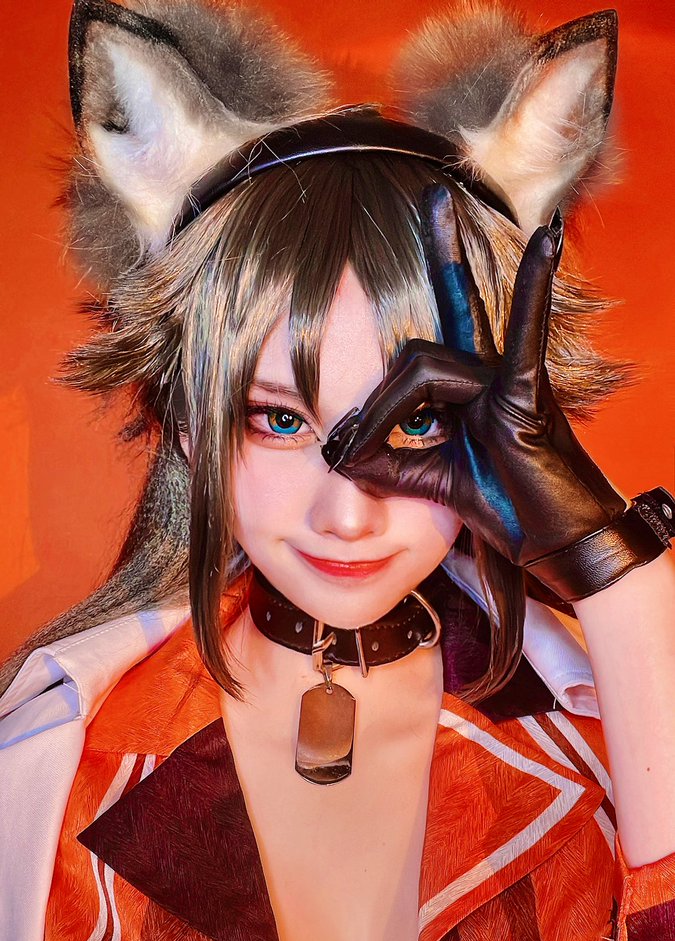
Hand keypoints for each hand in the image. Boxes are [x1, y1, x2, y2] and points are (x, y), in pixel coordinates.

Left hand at [321, 186, 627, 594]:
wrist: (554, 540)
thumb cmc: (504, 506)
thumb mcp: (428, 481)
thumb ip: (384, 462)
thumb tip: (335, 451)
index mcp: (465, 390)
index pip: (406, 370)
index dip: (370, 411)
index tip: (342, 451)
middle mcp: (486, 372)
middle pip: (429, 331)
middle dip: (424, 288)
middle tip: (423, 227)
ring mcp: (507, 379)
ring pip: (428, 362)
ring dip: (386, 409)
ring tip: (364, 445)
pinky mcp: (528, 393)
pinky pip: (526, 335)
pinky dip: (534, 286)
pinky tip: (545, 241)